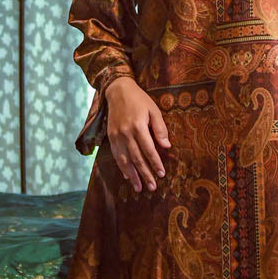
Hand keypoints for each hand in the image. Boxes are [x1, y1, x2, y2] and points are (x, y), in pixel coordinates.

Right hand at [104, 77, 171, 192]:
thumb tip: (167, 146)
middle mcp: (125, 133)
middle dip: (145, 174)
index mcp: (138, 126)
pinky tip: (127, 176)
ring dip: (132, 176)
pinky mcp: (110, 137)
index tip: (162, 174)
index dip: (155, 163)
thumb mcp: (154, 110)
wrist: (117, 91)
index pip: (148, 150)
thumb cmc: (139, 100)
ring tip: (139, 188)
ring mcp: (116, 136)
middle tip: (152, 187)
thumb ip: (160, 128)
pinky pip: (116, 156)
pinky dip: (122, 167)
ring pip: (124, 160)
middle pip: (136, 158)